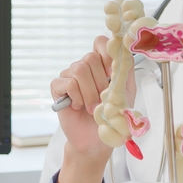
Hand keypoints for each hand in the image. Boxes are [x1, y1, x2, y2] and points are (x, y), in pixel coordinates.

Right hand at [51, 36, 119, 159]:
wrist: (97, 139)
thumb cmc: (111, 115)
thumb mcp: (125, 91)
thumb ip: (125, 70)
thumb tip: (124, 50)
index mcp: (100, 65)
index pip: (100, 42)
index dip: (106, 54)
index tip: (112, 74)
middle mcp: (84, 67)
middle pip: (90, 58)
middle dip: (100, 82)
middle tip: (102, 100)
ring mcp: (69, 76)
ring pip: (79, 70)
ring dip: (89, 93)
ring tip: (92, 108)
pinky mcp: (57, 88)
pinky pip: (68, 83)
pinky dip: (77, 97)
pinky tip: (78, 106)